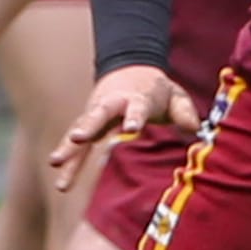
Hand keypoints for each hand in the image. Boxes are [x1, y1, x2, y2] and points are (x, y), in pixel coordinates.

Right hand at [49, 66, 201, 190]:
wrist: (130, 69)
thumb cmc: (156, 90)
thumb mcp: (175, 94)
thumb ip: (184, 112)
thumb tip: (194, 130)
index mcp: (136, 97)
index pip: (136, 107)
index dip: (134, 116)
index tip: (132, 127)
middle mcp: (111, 105)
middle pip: (98, 115)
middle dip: (87, 126)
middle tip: (77, 138)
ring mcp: (96, 115)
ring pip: (80, 130)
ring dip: (69, 147)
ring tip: (56, 163)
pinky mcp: (88, 127)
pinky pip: (76, 143)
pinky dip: (69, 158)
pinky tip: (61, 179)